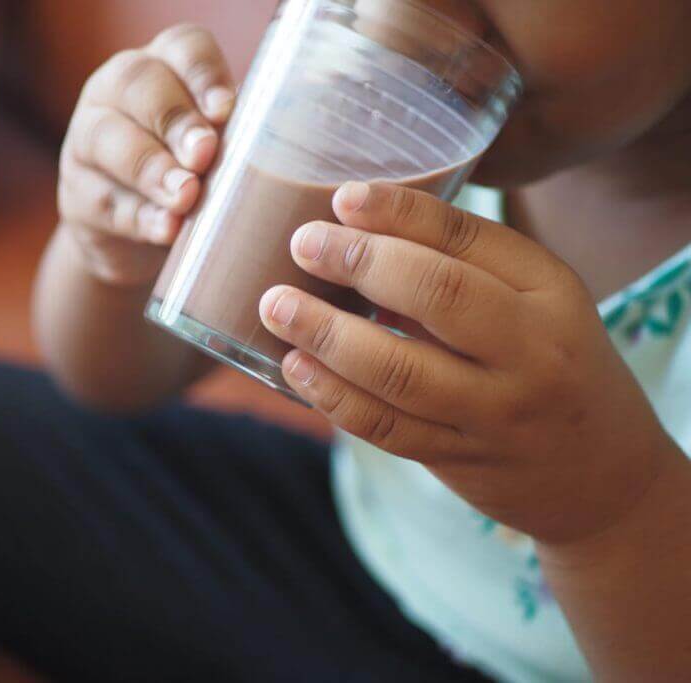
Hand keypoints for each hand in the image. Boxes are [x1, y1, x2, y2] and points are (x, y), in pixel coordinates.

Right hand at [57, 24, 235, 284]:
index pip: (183, 47)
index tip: (226, 111)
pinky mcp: (78, 195)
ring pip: (107, 139)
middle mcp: (117, 92)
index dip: (203, 74)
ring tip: (185, 197)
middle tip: (204, 154)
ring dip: (151, 169)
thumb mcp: (219, 151)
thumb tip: (276, 152)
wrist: (140, 239)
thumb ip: (238, 140)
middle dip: (174, 120)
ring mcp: (88, 141)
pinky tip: (166, 230)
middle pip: (138, 84)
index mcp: (164, 67)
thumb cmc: (193, 178)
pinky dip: (139, 217)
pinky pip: (104, 200)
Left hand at [258, 182, 674, 543]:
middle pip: (438, 295)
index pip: (470, 237)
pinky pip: (385, 426)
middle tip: (302, 244)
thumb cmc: (552, 364)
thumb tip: (360, 231)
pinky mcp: (459, 459)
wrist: (603, 475)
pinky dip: (332, 395)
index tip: (343, 198)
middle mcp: (531, 349)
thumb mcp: (537, 303)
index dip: (399, 212)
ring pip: (399, 371)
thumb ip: (466, 269)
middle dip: (359, 262)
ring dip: (326, 334)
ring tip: (276, 306)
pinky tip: (296, 367)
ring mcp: (495, 412)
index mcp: (550, 290)